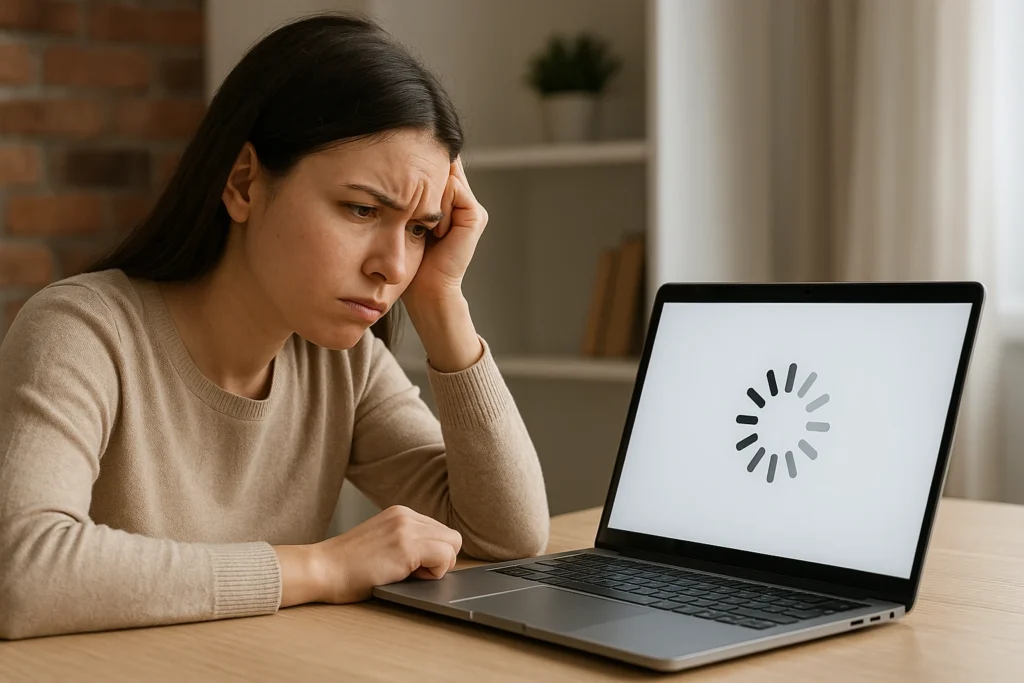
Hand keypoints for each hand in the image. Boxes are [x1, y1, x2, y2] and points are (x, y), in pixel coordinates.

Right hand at [281, 506, 462, 605]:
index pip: (440, 531)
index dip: (434, 553)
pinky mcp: (406, 547)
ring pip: (453, 545)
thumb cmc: (347, 566)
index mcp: (400, 513)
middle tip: (414, 573)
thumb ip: (408, 541)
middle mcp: (406, 516)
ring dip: (438, 565)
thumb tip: (438, 556)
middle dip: (441, 559)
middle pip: (451, 537)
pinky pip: (445, 557)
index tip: (413, 566)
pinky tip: (409, 576)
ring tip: (409, 574)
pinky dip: (435, 572)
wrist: (321, 570)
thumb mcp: (382, 541)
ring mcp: (406, 529)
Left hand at [402, 156, 487, 308]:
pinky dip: (438, 205)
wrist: (427, 288)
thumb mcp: (406, 216)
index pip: (437, 164)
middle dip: (422, 174)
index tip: (400, 170)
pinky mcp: (475, 215)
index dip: (420, 162)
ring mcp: (472, 207)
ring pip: (445, 174)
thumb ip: (411, 191)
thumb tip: (395, 158)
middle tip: (411, 202)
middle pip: (443, 164)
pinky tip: (436, 230)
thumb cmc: (411, 257)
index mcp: (449, 200)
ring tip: (426, 225)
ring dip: (429, 195)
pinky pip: (452, 188)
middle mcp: (464, 201)